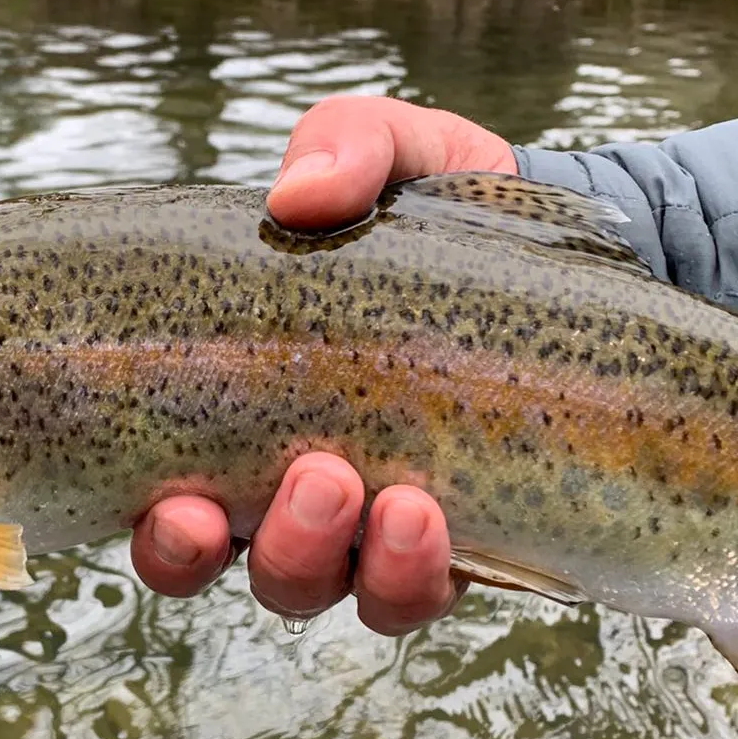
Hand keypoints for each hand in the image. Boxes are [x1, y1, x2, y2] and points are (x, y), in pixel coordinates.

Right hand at [130, 95, 516, 633]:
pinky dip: (424, 573)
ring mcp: (385, 523)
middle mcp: (304, 487)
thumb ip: (343, 146)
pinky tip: (439, 515)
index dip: (168, 538)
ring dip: (360, 564)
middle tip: (319, 478)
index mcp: (253, 414)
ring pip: (343, 592)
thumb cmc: (442, 211)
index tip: (179, 506)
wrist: (568, 251)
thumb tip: (296, 196)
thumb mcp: (396, 152)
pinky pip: (428, 591)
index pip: (179, 508)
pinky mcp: (468, 539)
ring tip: (401, 502)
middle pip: (261, 569)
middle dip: (279, 547)